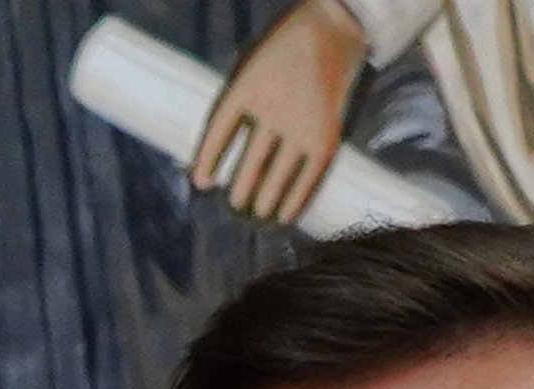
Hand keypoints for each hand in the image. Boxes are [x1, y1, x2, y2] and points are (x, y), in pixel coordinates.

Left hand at [191, 0, 367, 224]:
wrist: (332, 28)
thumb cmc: (285, 47)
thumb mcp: (251, 67)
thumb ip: (239, 103)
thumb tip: (225, 148)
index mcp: (247, 88)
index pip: (219, 132)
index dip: (208, 160)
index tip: (201, 183)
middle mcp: (271, 111)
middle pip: (249, 164)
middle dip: (240, 190)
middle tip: (236, 205)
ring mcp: (299, 127)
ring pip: (276, 178)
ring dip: (264, 200)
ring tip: (259, 213)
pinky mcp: (323, 139)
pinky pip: (305, 180)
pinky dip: (294, 201)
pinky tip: (285, 216)